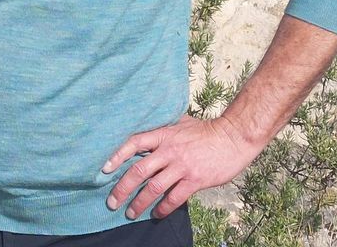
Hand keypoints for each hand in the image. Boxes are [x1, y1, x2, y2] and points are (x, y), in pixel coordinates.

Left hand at [102, 113, 262, 219]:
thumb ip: (163, 126)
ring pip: (153, 188)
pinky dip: (163, 209)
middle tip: (112, 201)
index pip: (133, 143)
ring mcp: (181, 166)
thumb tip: (146, 126)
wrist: (231, 138)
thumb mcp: (180, 122)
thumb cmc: (205, 131)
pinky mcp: (194, 180)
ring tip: (130, 213)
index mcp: (163, 134)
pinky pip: (174, 199)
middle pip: (138, 170)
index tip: (104, 169)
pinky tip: (156, 214)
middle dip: (122, 188)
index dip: (117, 156)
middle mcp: (169, 150)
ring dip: (139, 202)